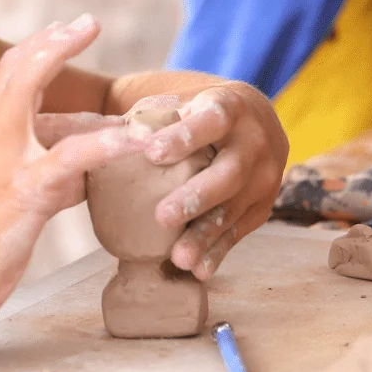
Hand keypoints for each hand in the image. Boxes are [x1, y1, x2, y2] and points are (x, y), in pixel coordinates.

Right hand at [0, 15, 152, 323]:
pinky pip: (74, 156)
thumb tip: (75, 176)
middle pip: (18, 70)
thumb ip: (33, 176)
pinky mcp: (24, 189)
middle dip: (54, 42)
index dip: (37, 53)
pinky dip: (110, 143)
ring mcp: (2, 159)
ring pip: (35, 93)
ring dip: (78, 74)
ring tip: (120, 76)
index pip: (8, 83)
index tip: (61, 32)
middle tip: (86, 23)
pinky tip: (139, 142)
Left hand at [141, 82, 287, 280]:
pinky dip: (218, 251)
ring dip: (206, 235)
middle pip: (229, 173)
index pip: (211, 120)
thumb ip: (154, 117)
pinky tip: (199, 269)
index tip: (152, 154)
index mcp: (231, 108)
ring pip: (234, 209)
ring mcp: (264, 177)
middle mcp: (255, 143)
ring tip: (179, 258)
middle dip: (197, 196)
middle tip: (163, 217)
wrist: (255, 121)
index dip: (184, 137)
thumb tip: (107, 136)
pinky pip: (239, 231)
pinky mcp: (262, 206)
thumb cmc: (201, 113)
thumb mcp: (184, 102)